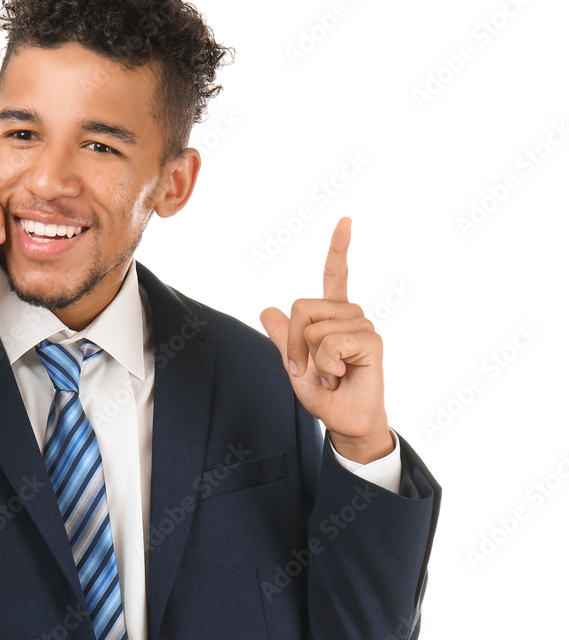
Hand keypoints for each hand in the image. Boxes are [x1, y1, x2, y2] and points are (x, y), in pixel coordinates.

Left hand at [259, 217, 392, 463]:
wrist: (344, 419)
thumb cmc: (323, 393)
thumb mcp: (293, 364)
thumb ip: (282, 338)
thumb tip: (267, 310)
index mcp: (332, 315)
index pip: (336, 274)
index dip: (339, 248)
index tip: (346, 220)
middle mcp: (349, 315)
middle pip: (301, 307)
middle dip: (292, 342)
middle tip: (308, 368)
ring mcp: (362, 326)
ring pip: (312, 327)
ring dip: (311, 358)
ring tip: (330, 373)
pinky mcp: (371, 341)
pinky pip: (330, 343)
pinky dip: (326, 365)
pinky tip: (341, 375)